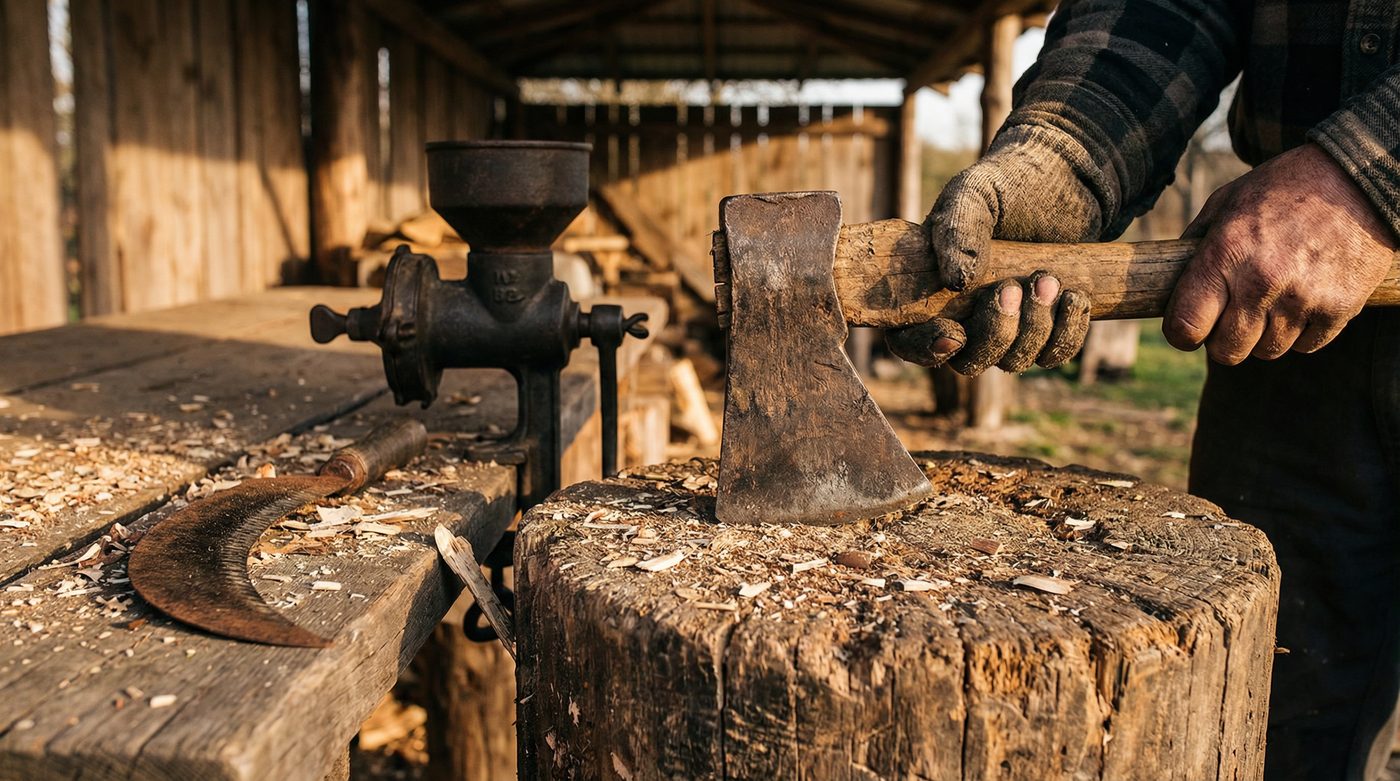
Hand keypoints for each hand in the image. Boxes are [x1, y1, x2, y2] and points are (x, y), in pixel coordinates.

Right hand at [887, 130, 1098, 373]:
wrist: (1062, 182)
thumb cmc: (1003, 187)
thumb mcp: (973, 196)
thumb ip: (956, 230)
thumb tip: (954, 282)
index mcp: (926, 293)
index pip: (909, 340)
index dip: (926, 348)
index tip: (955, 333)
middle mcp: (962, 320)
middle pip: (968, 361)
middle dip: (995, 332)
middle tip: (1012, 288)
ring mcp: (1005, 330)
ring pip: (1013, 361)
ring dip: (1034, 327)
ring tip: (1048, 278)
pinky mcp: (1046, 330)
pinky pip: (1054, 354)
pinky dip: (1066, 332)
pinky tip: (1074, 296)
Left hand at [1164, 143, 1396, 362]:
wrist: (1358, 178)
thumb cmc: (1284, 188)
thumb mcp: (1227, 201)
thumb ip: (1196, 243)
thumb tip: (1169, 282)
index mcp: (1226, 254)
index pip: (1186, 326)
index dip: (1182, 334)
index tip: (1189, 328)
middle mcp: (1262, 281)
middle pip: (1226, 351)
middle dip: (1222, 340)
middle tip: (1230, 318)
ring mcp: (1303, 297)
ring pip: (1267, 351)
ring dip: (1263, 335)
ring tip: (1270, 303)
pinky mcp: (1339, 307)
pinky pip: (1305, 346)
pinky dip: (1300, 333)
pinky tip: (1300, 303)